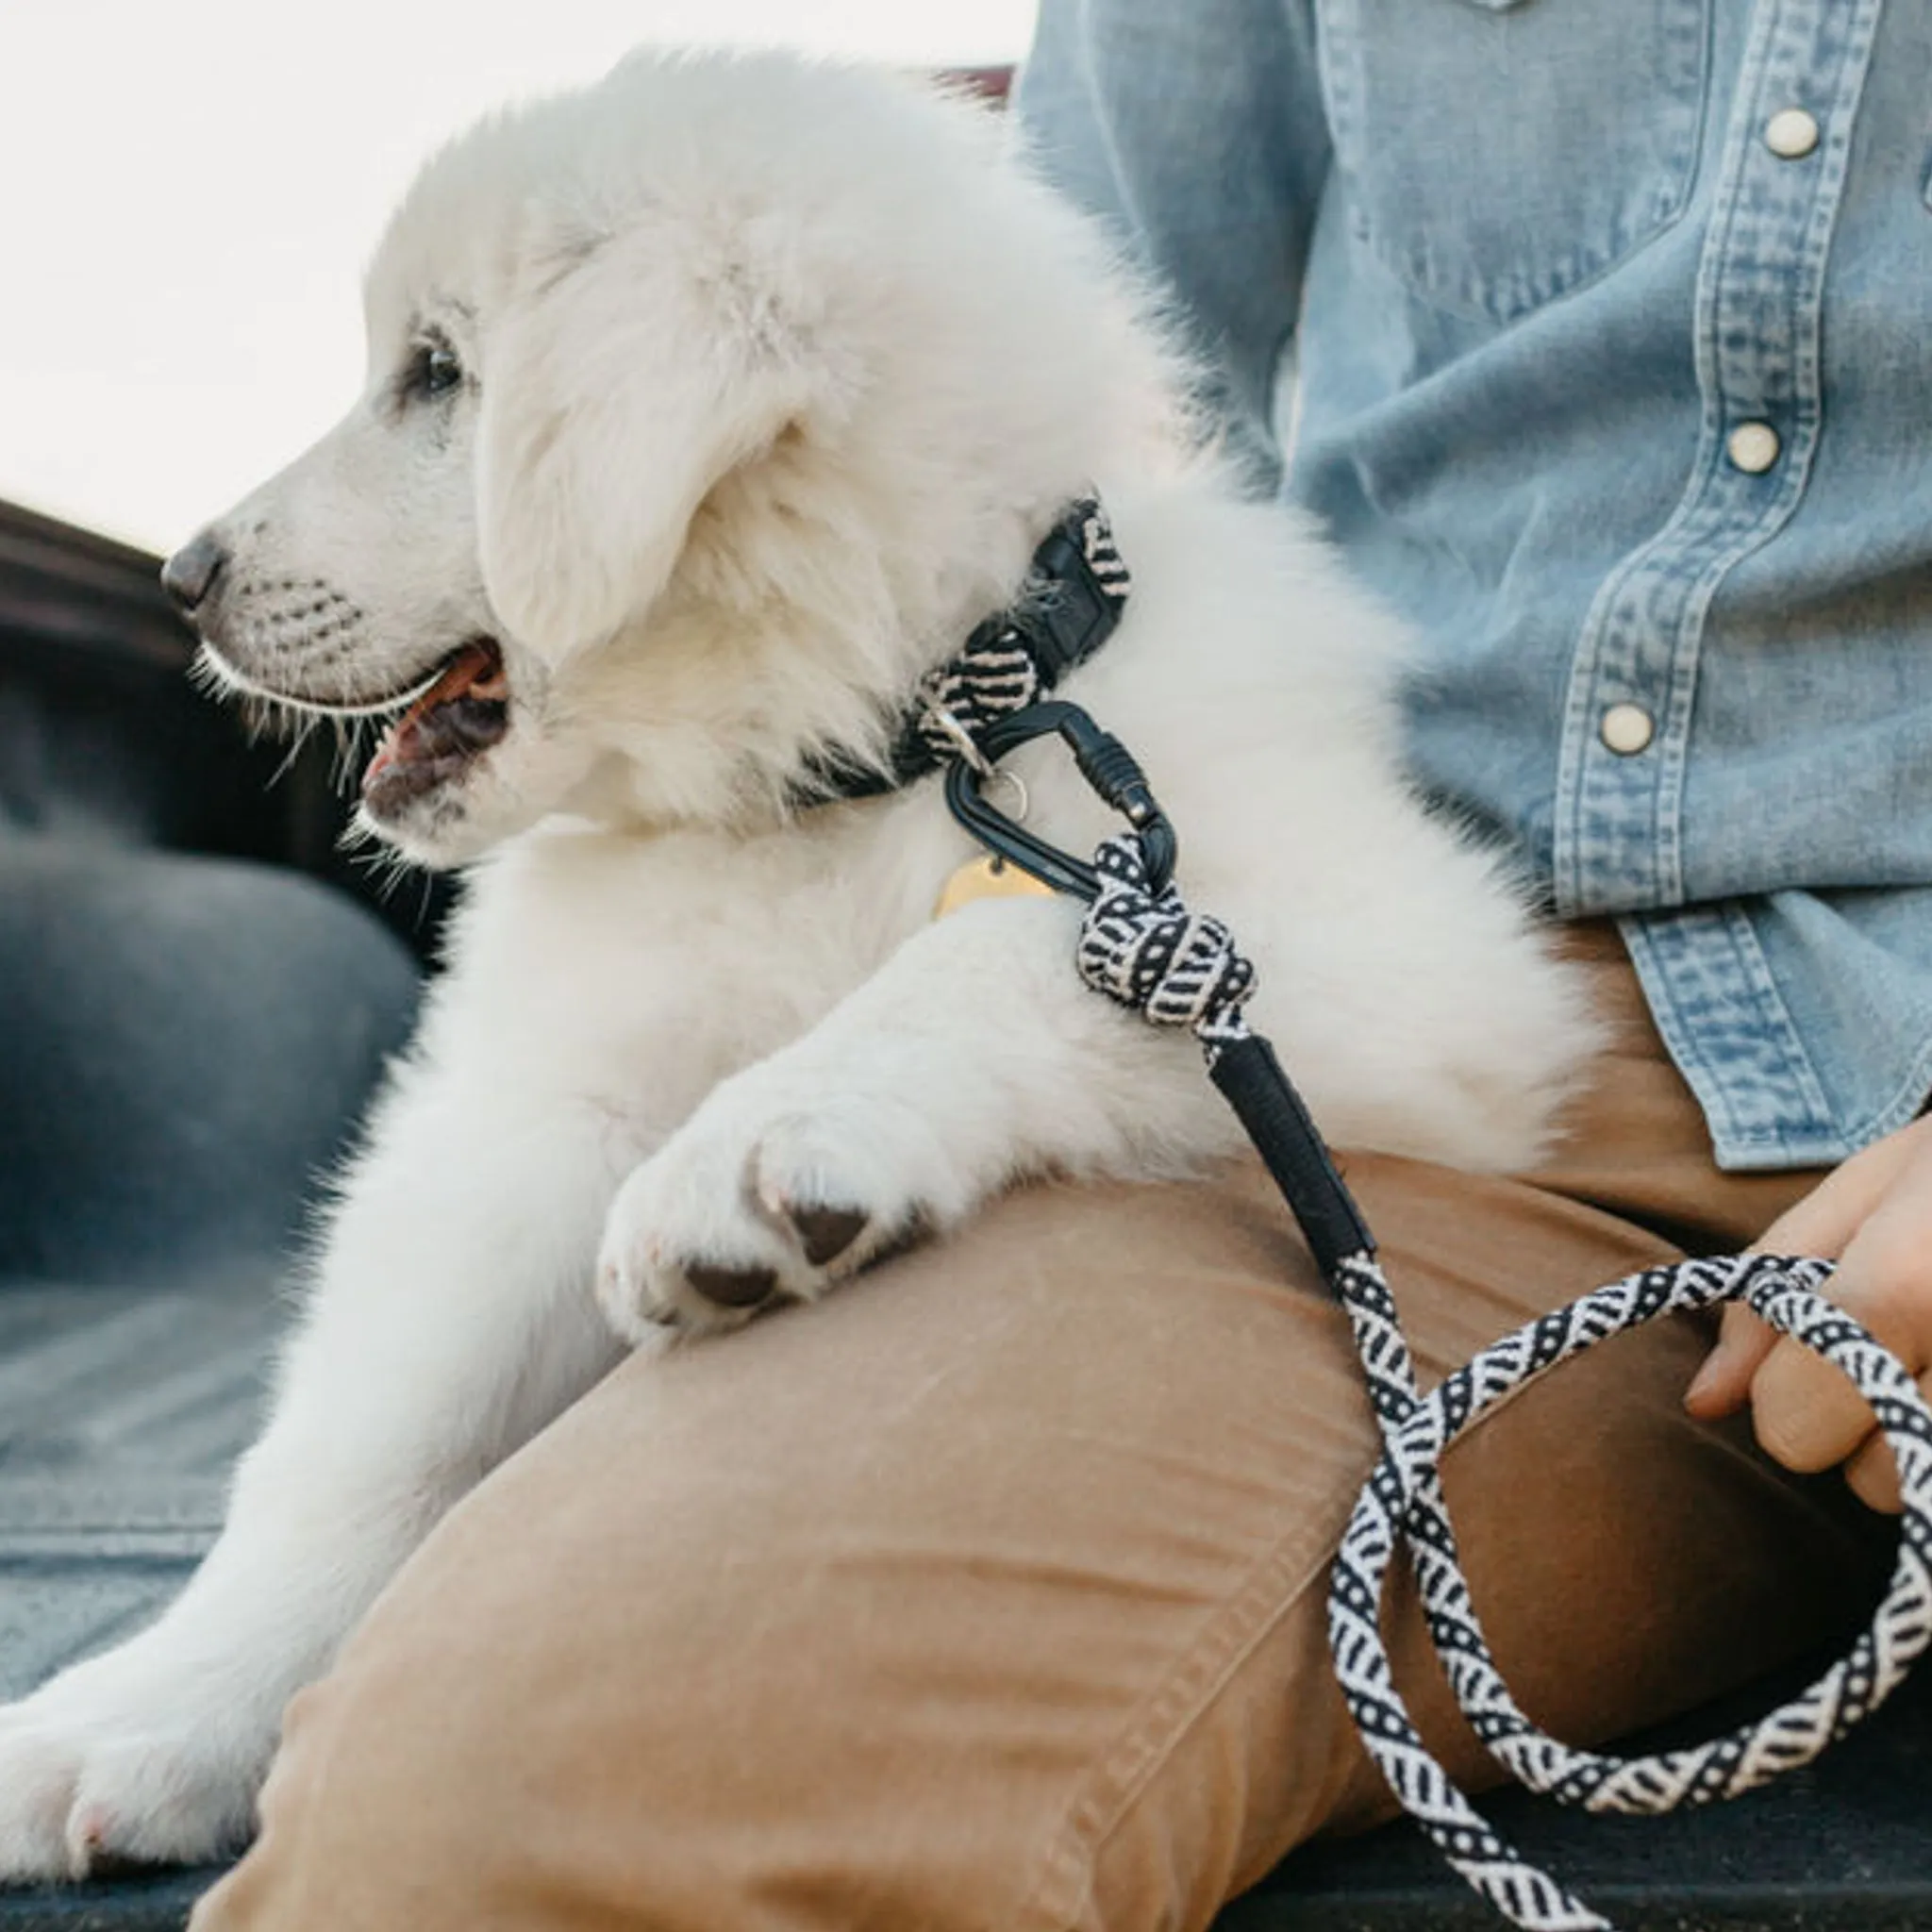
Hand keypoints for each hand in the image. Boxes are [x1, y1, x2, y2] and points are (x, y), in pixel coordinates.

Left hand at [1684, 1112, 1931, 1512]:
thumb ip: (1770, 1295)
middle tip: (1912, 1344)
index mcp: (1913, 1277)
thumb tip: (1707, 1402)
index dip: (1790, 1393)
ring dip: (1930, 1445)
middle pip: (1868, 1479)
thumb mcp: (1872, 1187)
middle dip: (1864, 1425)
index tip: (1815, 1348)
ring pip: (1931, 1497)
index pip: (1796, 1421)